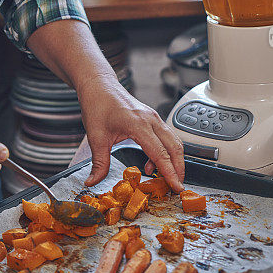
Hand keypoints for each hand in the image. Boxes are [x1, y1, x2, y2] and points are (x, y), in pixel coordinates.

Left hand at [79, 76, 184, 191]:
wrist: (98, 85)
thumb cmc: (98, 104)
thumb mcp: (95, 137)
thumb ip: (99, 162)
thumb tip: (93, 181)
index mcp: (139, 124)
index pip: (161, 153)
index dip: (170, 172)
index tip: (176, 187)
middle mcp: (151, 120)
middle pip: (175, 147)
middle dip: (179, 168)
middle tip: (177, 187)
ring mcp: (153, 118)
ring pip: (173, 141)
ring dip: (174, 160)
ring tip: (168, 178)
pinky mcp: (151, 118)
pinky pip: (165, 137)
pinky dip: (165, 152)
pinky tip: (152, 164)